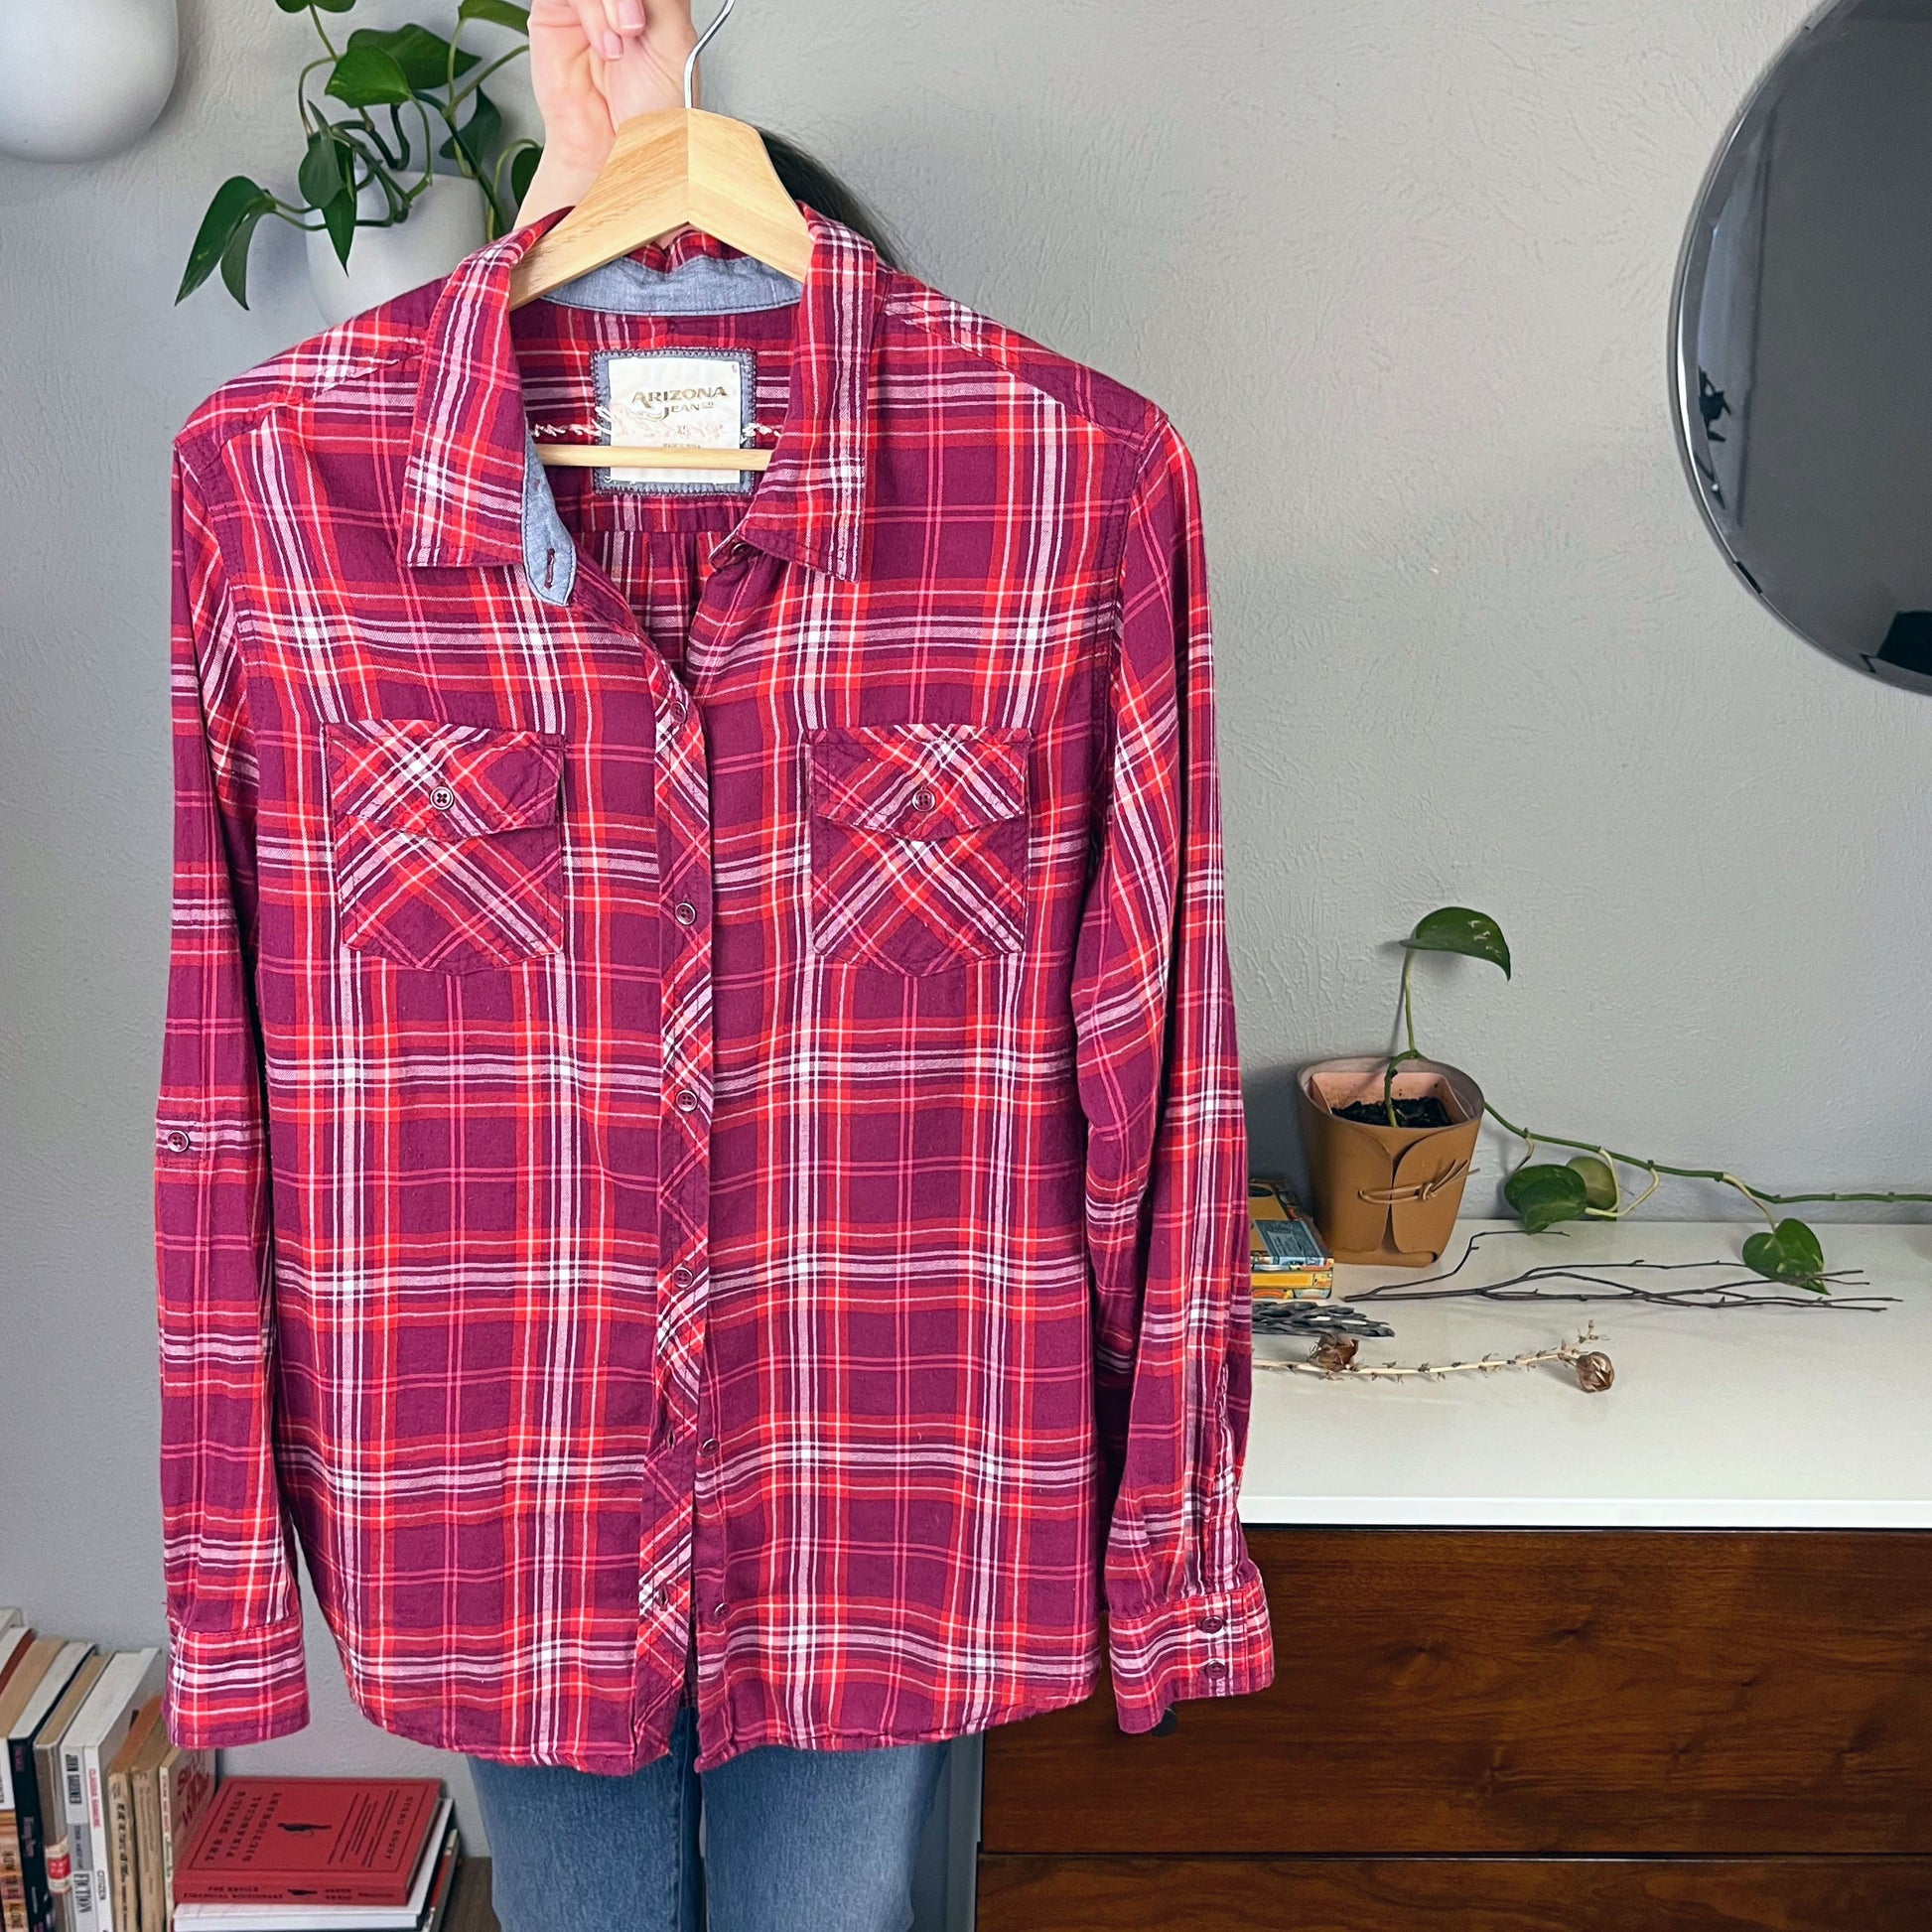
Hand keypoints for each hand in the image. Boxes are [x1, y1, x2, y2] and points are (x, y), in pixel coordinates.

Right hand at [518, 0, 700, 224]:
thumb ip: (664, 0)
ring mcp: (586, 4)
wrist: (616, 151)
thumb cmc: (649, 112)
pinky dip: (591, 11)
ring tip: (624, 39)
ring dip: (612, 3)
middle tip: (637, 24)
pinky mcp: (554, 13)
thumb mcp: (676, 45)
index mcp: (652, 1)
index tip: (649, 13)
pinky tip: (606, 46)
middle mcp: (617, 0)